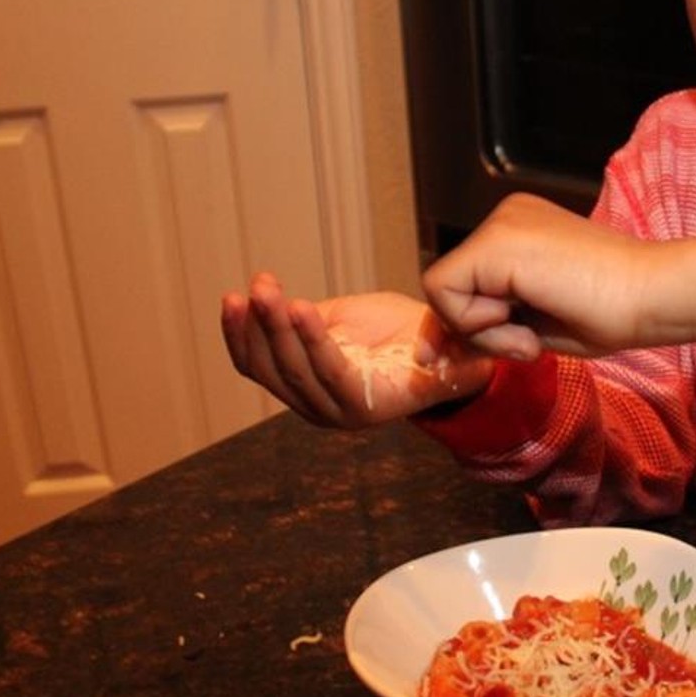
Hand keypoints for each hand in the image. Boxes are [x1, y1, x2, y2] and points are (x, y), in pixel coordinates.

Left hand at [220, 272, 493, 427]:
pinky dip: (238, 333)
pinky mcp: (286, 371)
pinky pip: (252, 360)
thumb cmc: (438, 352)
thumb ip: (457, 360)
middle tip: (267, 288)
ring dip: (252, 327)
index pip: (331, 377)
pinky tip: (233, 303)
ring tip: (254, 287)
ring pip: (266, 365)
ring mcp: (303, 394)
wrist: (415, 352)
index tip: (301, 305)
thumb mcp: (456, 357)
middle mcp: (329, 409)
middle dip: (275, 326)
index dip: (314, 343)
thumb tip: (462, 356)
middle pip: (292, 370)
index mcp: (368, 407)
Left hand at [421, 193, 695, 359]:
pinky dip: (477, 325)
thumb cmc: (614, 312)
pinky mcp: (494, 241)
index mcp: (521, 231)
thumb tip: (437, 348)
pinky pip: (445, 293)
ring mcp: (499, 224)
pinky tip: (524, 326)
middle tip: (527, 344)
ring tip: (532, 335)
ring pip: (443, 292)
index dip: (472, 326)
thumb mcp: (538, 322)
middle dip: (476, 331)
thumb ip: (495, 325)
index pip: (466, 282)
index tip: (512, 348)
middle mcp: (505, 218)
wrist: (651, 294)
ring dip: (483, 332)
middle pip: (450, 287)